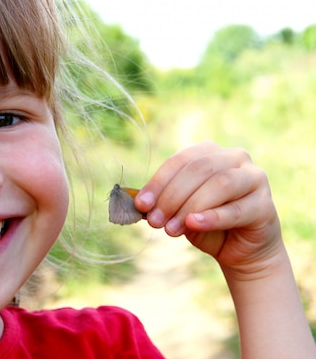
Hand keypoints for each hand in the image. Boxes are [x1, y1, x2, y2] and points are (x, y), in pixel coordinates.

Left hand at [135, 141, 283, 276]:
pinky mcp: (265, 204)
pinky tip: (194, 224)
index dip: (158, 182)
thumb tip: (138, 201)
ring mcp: (254, 178)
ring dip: (190, 207)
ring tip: (171, 229)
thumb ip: (163, 200)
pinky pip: (236, 209)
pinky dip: (212, 217)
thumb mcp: (180, 209)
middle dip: (172, 196)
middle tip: (155, 221)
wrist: (240, 250)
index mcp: (209, 152)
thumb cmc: (206, 223)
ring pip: (219, 185)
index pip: (180, 161)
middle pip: (198, 170)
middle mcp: (234, 157)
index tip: (141, 205)